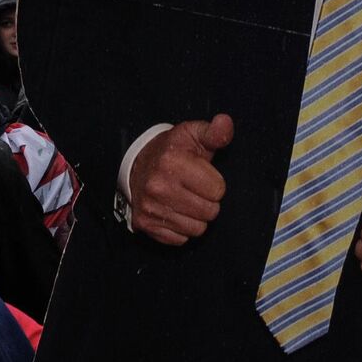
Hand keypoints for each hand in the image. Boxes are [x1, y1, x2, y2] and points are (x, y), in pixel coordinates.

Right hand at [128, 115, 232, 245]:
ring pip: (197, 229)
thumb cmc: (172, 151)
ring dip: (196, 217)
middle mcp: (158, 187)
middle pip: (210, 212)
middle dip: (207, 202)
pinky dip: (180, 229)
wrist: (136, 165)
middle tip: (195, 189)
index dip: (214, 183)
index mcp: (172, 162)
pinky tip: (174, 211)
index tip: (202, 175)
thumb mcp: (193, 135)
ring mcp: (150, 207)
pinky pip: (180, 239)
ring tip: (185, 200)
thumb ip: (214, 132)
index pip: (218, 190)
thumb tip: (225, 122)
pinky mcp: (144, 224)